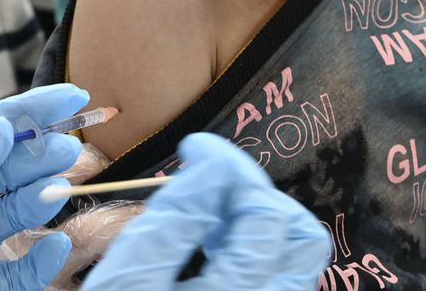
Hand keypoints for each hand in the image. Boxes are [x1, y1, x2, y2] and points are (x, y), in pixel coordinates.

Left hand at [0, 84, 88, 290]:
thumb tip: (0, 129)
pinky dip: (43, 259)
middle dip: (41, 153)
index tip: (70, 97)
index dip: (30, 111)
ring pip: (19, 212)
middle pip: (10, 167)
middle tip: (65, 149)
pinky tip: (54, 244)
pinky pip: (20, 271)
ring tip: (56, 188)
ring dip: (42, 197)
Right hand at [83, 133, 329, 289]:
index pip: (251, 210)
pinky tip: (218, 255)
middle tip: (208, 184)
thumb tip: (208, 168)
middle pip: (295, 233)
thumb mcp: (125, 285)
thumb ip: (169, 227)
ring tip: (215, 219)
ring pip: (300, 260)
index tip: (195, 149)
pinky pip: (286, 283)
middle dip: (252, 192)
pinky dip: (262, 256)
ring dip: (263, 224)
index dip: (223, 163)